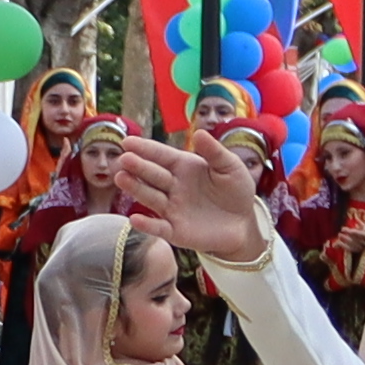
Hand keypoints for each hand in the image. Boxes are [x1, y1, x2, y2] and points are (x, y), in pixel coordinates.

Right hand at [93, 129, 269, 264]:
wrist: (243, 224)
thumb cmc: (236, 191)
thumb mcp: (230, 167)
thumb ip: (214, 152)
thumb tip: (198, 133)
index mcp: (184, 167)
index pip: (161, 156)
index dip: (145, 148)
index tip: (127, 141)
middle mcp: (173, 186)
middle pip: (152, 175)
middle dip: (137, 167)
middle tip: (123, 159)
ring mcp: (172, 209)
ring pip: (150, 197)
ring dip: (135, 189)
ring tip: (121, 178)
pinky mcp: (175, 231)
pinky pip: (159, 228)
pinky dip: (147, 225)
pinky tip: (134, 219)